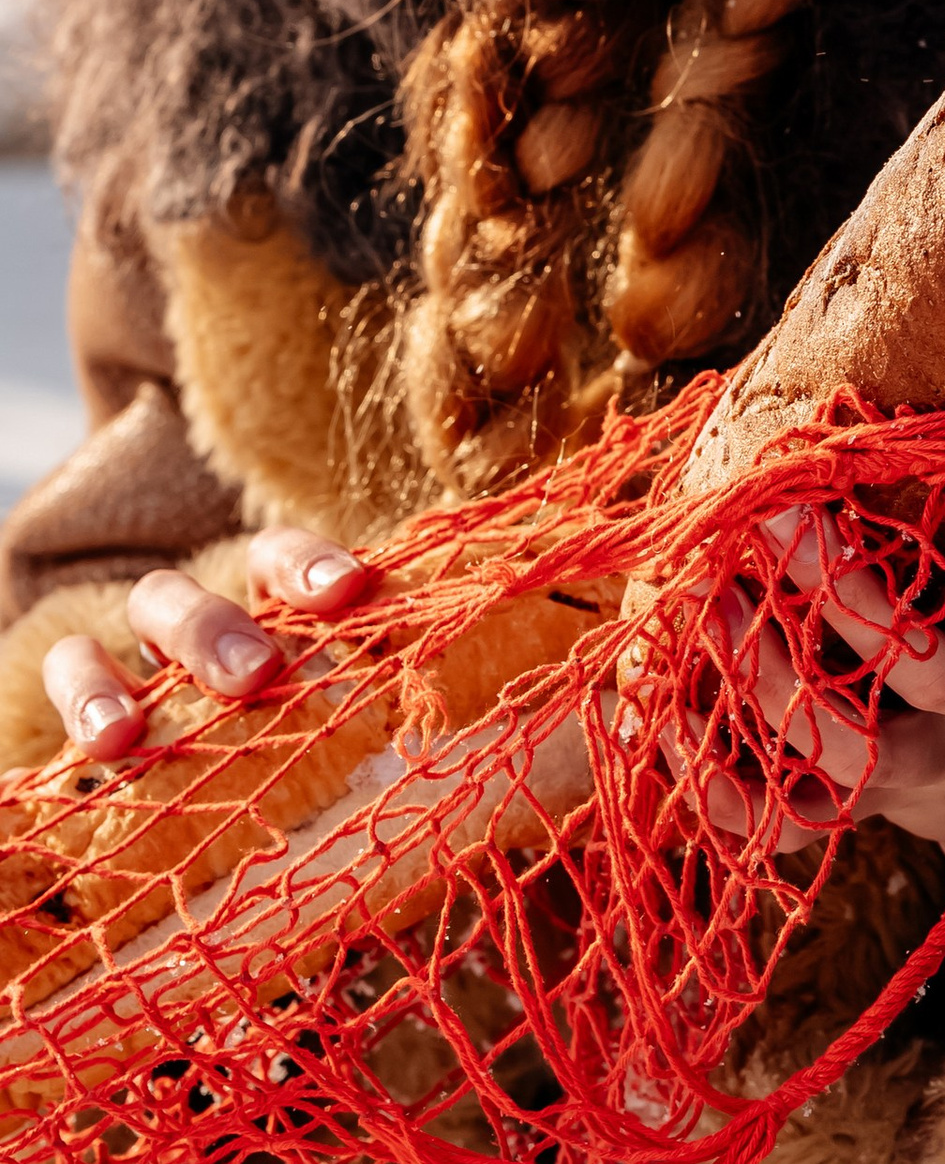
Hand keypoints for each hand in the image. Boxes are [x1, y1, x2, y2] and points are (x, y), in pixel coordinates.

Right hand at [43, 530, 372, 760]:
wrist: (181, 774)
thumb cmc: (295, 738)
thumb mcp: (338, 723)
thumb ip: (388, 727)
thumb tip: (490, 768)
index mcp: (278, 604)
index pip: (291, 558)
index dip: (314, 565)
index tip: (349, 591)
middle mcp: (216, 608)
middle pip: (217, 585)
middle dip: (233, 625)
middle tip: (258, 675)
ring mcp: (146, 643)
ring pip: (144, 612)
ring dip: (146, 662)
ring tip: (135, 735)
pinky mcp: (86, 686)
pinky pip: (65, 666)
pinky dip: (79, 695)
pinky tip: (101, 749)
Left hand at [668, 464, 944, 859]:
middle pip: (922, 661)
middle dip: (844, 592)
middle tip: (775, 511)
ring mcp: (937, 769)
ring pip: (845, 746)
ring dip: (765, 678)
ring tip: (704, 597)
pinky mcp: (879, 818)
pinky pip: (790, 820)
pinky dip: (721, 787)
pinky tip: (654, 722)